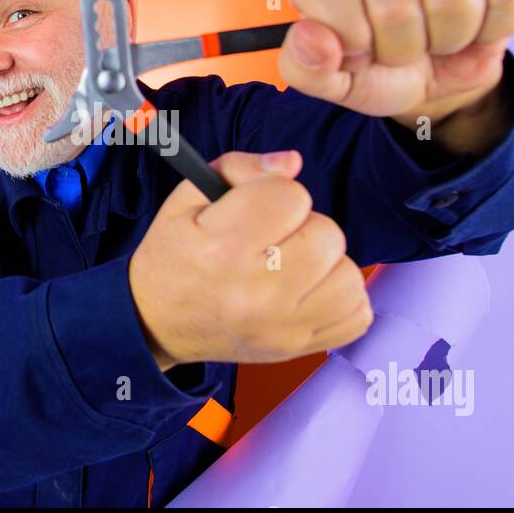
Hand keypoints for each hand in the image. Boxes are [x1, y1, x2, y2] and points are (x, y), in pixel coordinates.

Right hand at [128, 150, 373, 369]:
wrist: (156, 323)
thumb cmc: (175, 256)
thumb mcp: (188, 199)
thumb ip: (240, 168)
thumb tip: (292, 163)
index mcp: (222, 247)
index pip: (292, 197)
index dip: (278, 195)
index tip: (258, 210)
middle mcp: (255, 292)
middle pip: (327, 235)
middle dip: (305, 227)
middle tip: (275, 240)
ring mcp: (281, 327)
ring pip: (349, 275)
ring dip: (327, 264)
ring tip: (294, 266)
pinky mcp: (297, 349)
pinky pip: (357, 316)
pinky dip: (341, 300)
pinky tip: (311, 291)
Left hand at [280, 0, 513, 135]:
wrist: (433, 76)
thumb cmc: (375, 70)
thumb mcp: (333, 83)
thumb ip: (304, 66)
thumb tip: (309, 36)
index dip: (348, 34)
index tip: (357, 52)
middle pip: (396, 5)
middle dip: (402, 49)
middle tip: (401, 51)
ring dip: (448, 40)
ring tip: (434, 40)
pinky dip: (492, 28)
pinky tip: (472, 27)